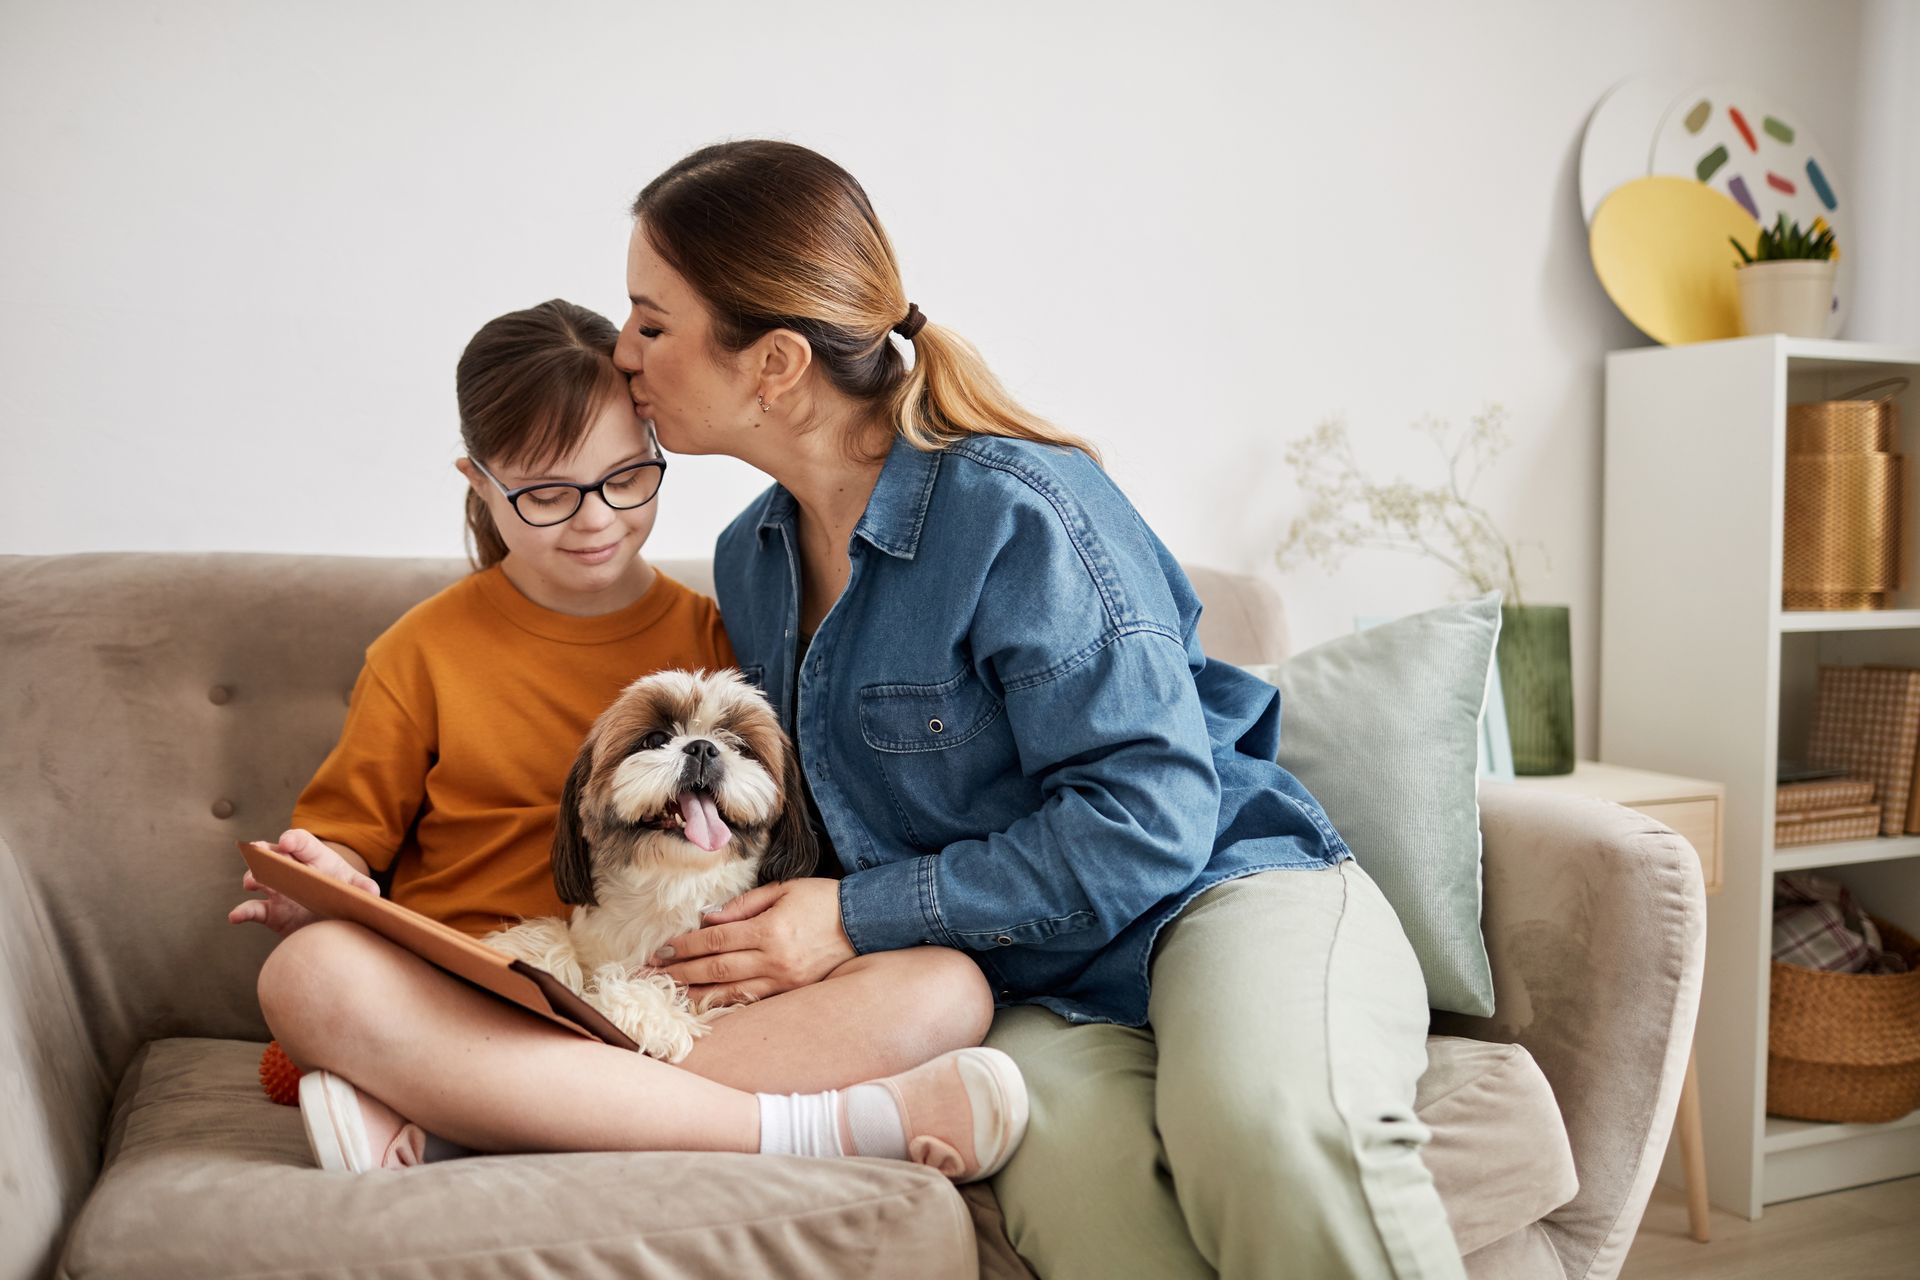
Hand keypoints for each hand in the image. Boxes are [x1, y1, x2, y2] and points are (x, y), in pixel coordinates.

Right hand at [226, 829, 378, 937]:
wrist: (334, 918)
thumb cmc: (343, 894)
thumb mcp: (357, 889)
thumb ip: (364, 888)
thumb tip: (373, 893)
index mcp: (314, 858)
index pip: (302, 842)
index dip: (293, 840)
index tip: (286, 843)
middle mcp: (291, 870)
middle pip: (273, 854)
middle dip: (264, 851)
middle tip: (260, 852)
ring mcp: (278, 890)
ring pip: (259, 877)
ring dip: (253, 876)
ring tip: (252, 882)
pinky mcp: (271, 912)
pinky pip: (253, 910)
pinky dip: (242, 912)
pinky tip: (236, 916)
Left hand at [653, 878, 854, 1006]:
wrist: (866, 924)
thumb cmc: (824, 900)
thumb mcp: (784, 889)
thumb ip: (744, 905)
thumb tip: (708, 919)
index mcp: (769, 930)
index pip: (715, 941)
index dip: (685, 946)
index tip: (662, 950)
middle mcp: (774, 960)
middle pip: (715, 968)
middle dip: (680, 972)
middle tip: (652, 974)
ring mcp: (783, 981)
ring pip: (729, 992)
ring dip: (695, 994)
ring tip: (669, 994)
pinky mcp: (792, 993)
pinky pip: (752, 1003)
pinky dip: (725, 1005)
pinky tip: (706, 1005)